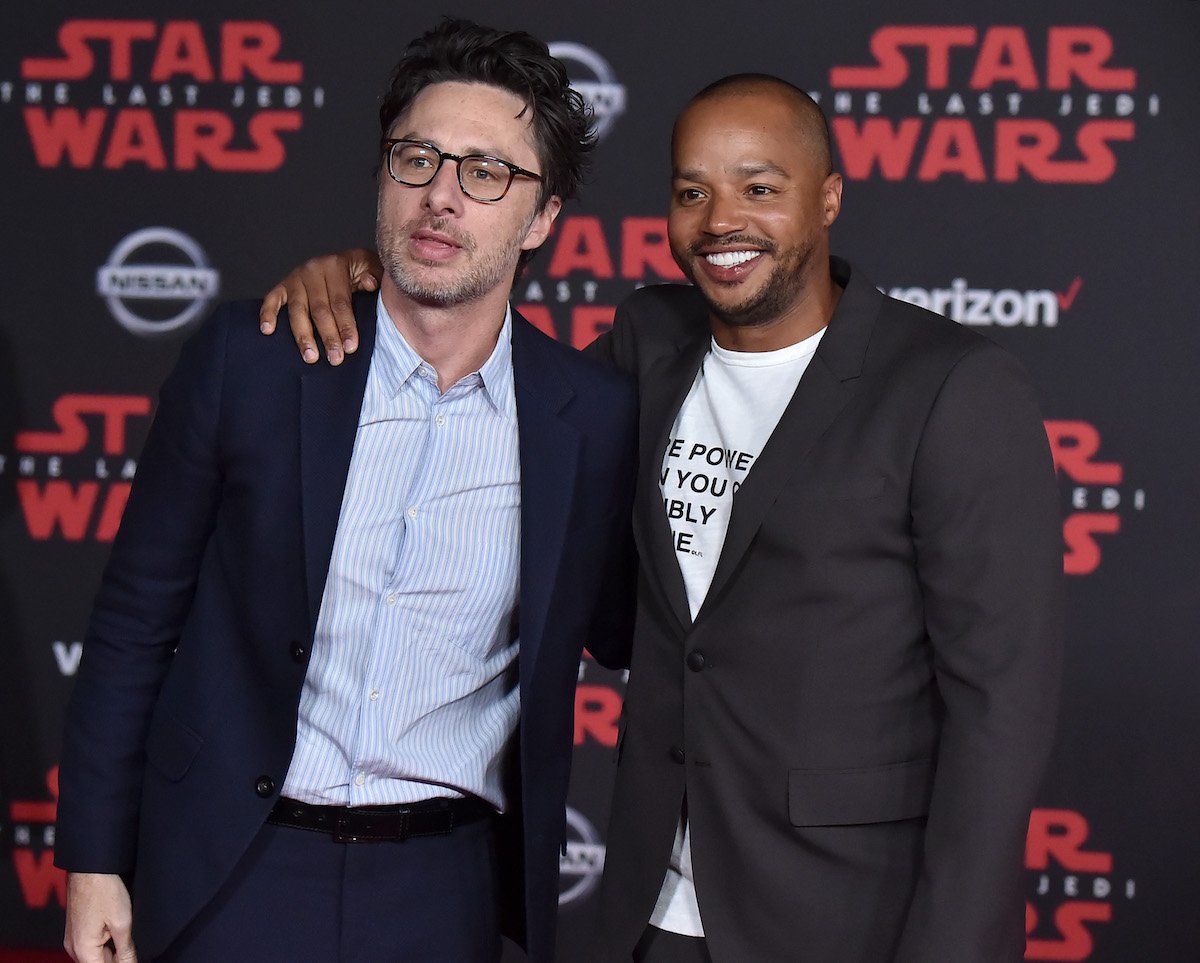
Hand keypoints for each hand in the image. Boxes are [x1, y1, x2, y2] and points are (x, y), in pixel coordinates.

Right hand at [64, 872, 136, 962]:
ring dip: (112, 952)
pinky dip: (106, 942)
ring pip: (96, 955)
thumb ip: (126, 950)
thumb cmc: (103, 890)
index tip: (133, 957)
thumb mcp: (122, 923)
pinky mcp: (77, 928)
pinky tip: (119, 930)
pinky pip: (92, 944)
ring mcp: (74, 937)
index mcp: (82, 950)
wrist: (90, 867)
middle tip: (133, 945)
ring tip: (127, 936)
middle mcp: (73, 947)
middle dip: (117, 959)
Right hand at [258, 248, 382, 364]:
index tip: (351, 347)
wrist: (348, 261)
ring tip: (311, 357)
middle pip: (320, 309)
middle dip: (328, 337)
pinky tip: (268, 331)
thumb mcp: (373, 267)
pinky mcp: (283, 285)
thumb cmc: (362, 271)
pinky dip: (267, 314)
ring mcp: (296, 278)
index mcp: (336, 265)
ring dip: (303, 336)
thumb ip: (374, 275)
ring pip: (297, 310)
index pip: (341, 302)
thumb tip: (369, 284)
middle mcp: (313, 270)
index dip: (346, 326)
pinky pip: (272, 299)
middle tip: (335, 359)